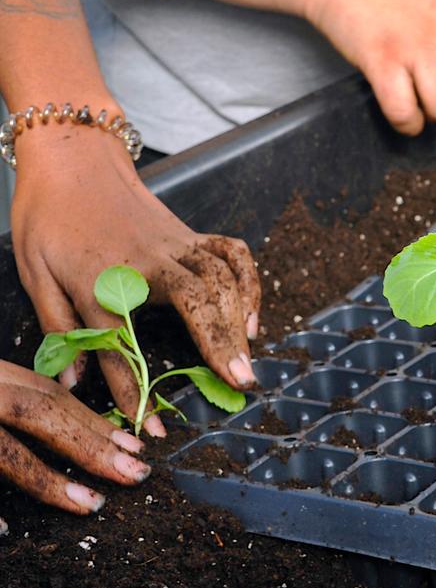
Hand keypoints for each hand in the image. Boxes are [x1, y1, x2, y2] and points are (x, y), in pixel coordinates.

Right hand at [0, 360, 149, 524]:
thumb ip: (17, 399)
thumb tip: (64, 416)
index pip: (51, 395)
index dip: (95, 422)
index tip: (135, 448)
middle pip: (39, 412)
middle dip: (91, 444)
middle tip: (136, 474)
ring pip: (5, 450)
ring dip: (47, 480)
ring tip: (90, 504)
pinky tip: (5, 530)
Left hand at [11, 128, 260, 435]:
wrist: (74, 157)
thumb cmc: (48, 217)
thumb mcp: (34, 273)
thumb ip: (59, 327)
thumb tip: (73, 383)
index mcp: (101, 279)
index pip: (123, 346)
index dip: (138, 392)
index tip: (155, 430)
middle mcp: (147, 263)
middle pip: (194, 304)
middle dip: (220, 345)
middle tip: (241, 382)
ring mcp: (176, 245)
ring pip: (220, 280)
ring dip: (239, 322)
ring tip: (247, 362)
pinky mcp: (191, 234)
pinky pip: (232, 256)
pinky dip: (249, 284)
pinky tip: (250, 317)